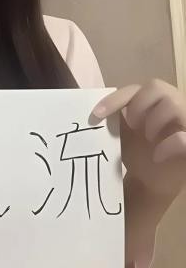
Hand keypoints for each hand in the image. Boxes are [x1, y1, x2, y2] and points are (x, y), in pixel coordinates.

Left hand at [92, 79, 185, 199]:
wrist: (152, 181)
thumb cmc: (138, 153)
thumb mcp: (123, 134)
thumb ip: (113, 120)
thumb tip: (91, 114)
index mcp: (152, 100)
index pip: (134, 89)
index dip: (114, 99)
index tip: (95, 115)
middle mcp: (172, 105)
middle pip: (157, 86)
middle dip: (139, 104)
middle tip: (132, 123)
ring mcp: (184, 122)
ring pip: (174, 104)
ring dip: (155, 119)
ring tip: (148, 137)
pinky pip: (184, 137)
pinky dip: (170, 143)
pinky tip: (157, 155)